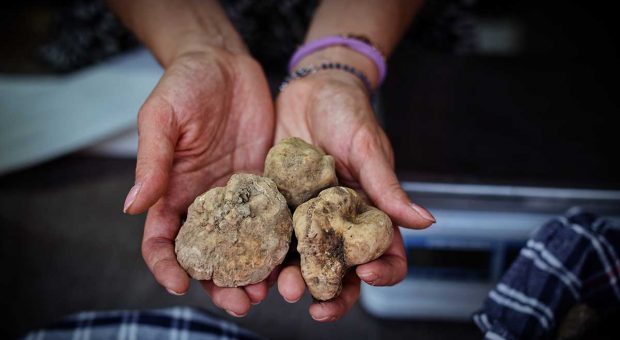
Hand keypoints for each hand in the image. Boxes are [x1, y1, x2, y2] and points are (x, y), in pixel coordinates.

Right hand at [122, 47, 273, 316]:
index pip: (162, 240)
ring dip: (253, 273)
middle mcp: (204, 202)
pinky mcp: (266, 185)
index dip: (166, 267)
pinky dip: (280, 243)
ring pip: (244, 247)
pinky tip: (293, 258)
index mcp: (171, 192)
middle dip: (220, 283)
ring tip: (269, 291)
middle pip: (208, 256)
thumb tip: (132, 207)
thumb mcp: (161, 117)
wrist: (225, 63)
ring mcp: (238, 197)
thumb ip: (152, 162)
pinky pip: (273, 219)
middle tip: (240, 303)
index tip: (179, 285)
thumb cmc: (184, 85)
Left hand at [274, 69, 434, 320]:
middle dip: (325, 290)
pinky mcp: (277, 208)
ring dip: (287, 280)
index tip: (365, 274)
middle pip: (340, 272)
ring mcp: (306, 219)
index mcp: (370, 214)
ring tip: (271, 286)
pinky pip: (270, 237)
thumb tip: (427, 222)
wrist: (309, 89)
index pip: (385, 256)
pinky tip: (246, 265)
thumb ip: (389, 188)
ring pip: (301, 263)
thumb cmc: (348, 112)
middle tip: (304, 295)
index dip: (381, 274)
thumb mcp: (367, 148)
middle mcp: (339, 224)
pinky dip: (260, 255)